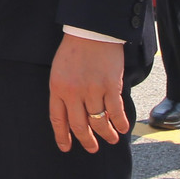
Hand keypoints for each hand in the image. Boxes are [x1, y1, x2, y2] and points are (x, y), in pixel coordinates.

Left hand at [48, 33, 126, 152]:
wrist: (92, 29)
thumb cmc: (75, 48)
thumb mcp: (59, 70)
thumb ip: (63, 91)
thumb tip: (71, 113)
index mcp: (58, 87)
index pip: (58, 119)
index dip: (62, 136)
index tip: (66, 148)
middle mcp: (74, 92)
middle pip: (79, 126)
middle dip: (86, 141)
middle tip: (91, 148)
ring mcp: (93, 90)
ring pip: (99, 122)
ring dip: (105, 135)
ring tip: (110, 140)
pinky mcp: (110, 86)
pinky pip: (115, 112)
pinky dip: (119, 123)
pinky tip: (121, 129)